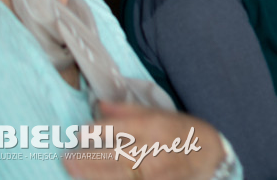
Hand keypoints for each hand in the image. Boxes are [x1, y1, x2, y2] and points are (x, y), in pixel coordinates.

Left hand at [63, 101, 225, 179]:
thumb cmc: (182, 131)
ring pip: (119, 175)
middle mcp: (155, 148)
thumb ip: (127, 111)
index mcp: (155, 126)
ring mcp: (156, 171)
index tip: (79, 134)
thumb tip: (99, 105)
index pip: (121, 128)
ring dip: (93, 174)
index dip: (97, 132)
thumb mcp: (160, 113)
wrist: (209, 154)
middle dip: (88, 159)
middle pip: (115, 155)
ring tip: (73, 171)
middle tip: (67, 159)